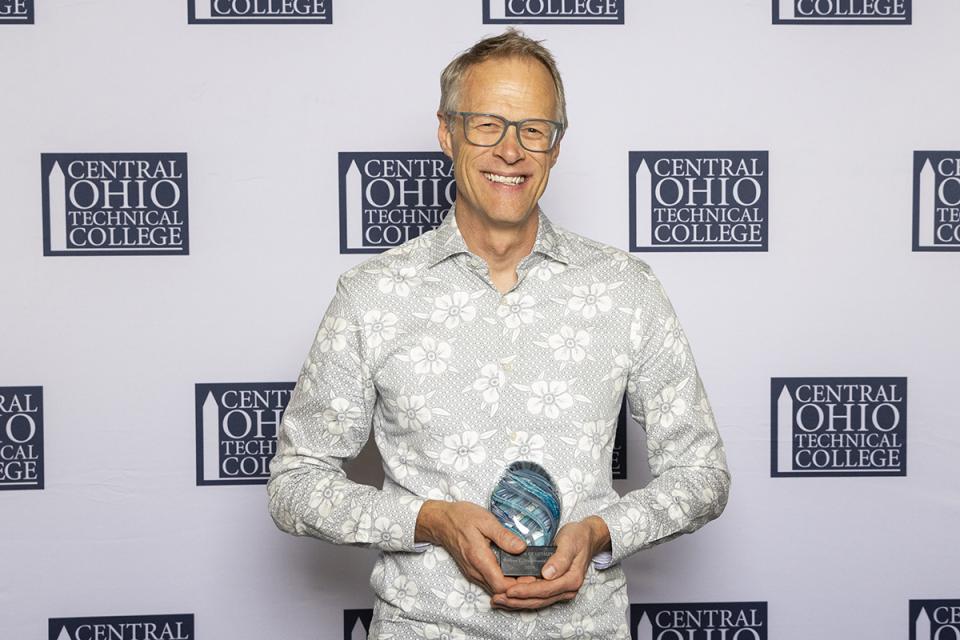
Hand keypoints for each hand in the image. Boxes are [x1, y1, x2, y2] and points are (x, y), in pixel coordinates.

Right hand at [415, 499, 526, 595]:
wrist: (439, 521)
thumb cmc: (461, 517)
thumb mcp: (485, 521)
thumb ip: (504, 536)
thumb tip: (522, 548)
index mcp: (479, 559)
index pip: (501, 586)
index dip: (519, 586)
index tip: (534, 577)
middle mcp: (475, 571)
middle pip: (500, 591)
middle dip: (519, 588)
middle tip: (537, 576)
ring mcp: (473, 573)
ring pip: (495, 589)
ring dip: (512, 586)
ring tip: (529, 574)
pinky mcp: (472, 571)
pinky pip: (490, 582)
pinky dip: (504, 581)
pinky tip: (515, 571)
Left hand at [490, 516, 609, 610]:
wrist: (586, 537)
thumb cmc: (577, 538)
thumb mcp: (570, 543)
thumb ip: (560, 559)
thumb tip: (548, 574)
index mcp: (571, 580)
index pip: (545, 589)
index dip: (526, 591)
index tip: (509, 590)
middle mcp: (566, 589)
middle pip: (539, 600)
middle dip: (517, 601)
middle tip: (497, 598)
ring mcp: (561, 590)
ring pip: (537, 601)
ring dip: (517, 602)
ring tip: (498, 600)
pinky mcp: (554, 587)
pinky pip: (537, 596)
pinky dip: (522, 597)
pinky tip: (508, 596)